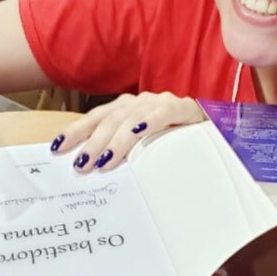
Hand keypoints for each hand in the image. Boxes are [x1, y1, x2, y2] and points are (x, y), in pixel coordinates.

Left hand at [50, 92, 204, 171]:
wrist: (219, 134)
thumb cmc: (175, 146)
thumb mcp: (144, 150)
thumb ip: (123, 154)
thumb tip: (92, 172)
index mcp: (127, 109)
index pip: (96, 118)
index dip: (76, 132)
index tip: (57, 149)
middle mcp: (140, 102)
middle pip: (109, 119)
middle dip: (92, 143)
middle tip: (81, 166)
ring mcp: (161, 103)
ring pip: (131, 118)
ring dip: (115, 141)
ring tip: (102, 162)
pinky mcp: (183, 108)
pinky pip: (162, 114)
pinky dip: (148, 122)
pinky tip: (137, 133)